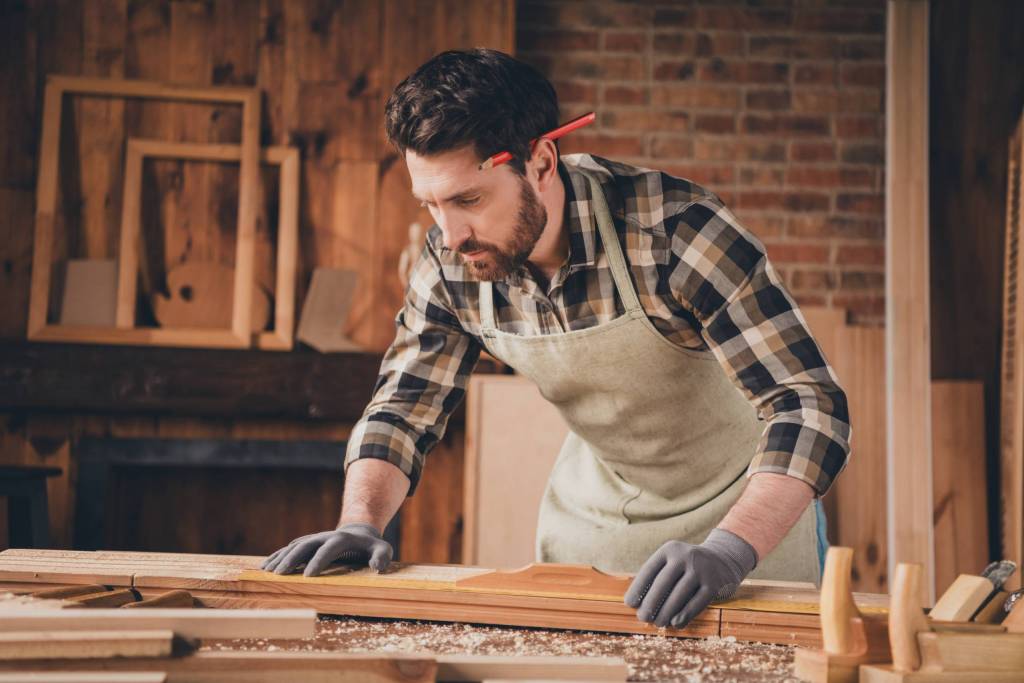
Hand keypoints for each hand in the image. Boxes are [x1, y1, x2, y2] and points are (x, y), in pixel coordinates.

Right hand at [260, 523, 392, 576]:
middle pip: (306, 545)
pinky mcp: (307, 543)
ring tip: (267, 571)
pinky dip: (277, 556)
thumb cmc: (371, 546)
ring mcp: (314, 539)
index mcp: (342, 538)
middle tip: (280, 574)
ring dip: (280, 557)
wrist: (359, 533)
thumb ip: (383, 557)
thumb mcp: (382, 549)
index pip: (328, 549)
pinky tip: (265, 566)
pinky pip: (289, 548)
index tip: (308, 575)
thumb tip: (378, 567)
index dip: (318, 561)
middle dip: (292, 559)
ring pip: (294, 546)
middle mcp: (325, 536)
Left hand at [624, 528, 757, 628]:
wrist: (724, 558)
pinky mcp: (714, 584)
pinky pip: (697, 602)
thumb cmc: (688, 566)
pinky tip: (676, 624)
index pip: (649, 570)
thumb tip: (637, 604)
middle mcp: (685, 556)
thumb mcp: (673, 561)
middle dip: (651, 602)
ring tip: (657, 623)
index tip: (629, 604)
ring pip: (679, 594)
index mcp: (670, 550)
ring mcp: (701, 569)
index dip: (638, 588)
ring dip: (666, 612)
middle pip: (663, 582)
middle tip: (642, 618)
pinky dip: (685, 614)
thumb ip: (657, 577)